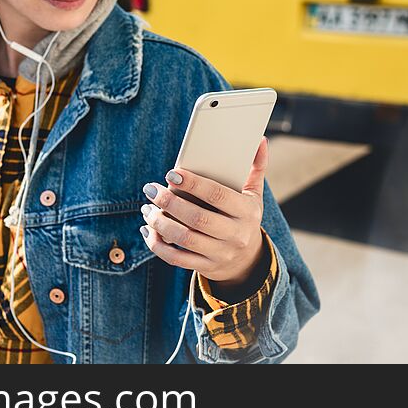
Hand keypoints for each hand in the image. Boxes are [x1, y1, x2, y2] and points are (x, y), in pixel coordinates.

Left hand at [140, 137, 268, 290]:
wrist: (247, 259)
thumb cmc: (245, 217)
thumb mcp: (254, 194)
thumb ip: (256, 167)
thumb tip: (260, 140)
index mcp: (247, 212)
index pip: (218, 195)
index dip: (193, 184)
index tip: (172, 173)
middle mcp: (236, 235)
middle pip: (197, 219)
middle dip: (170, 203)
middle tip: (151, 189)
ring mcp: (220, 254)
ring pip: (184, 239)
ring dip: (160, 223)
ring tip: (147, 208)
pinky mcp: (206, 267)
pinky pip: (176, 259)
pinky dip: (157, 245)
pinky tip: (148, 230)